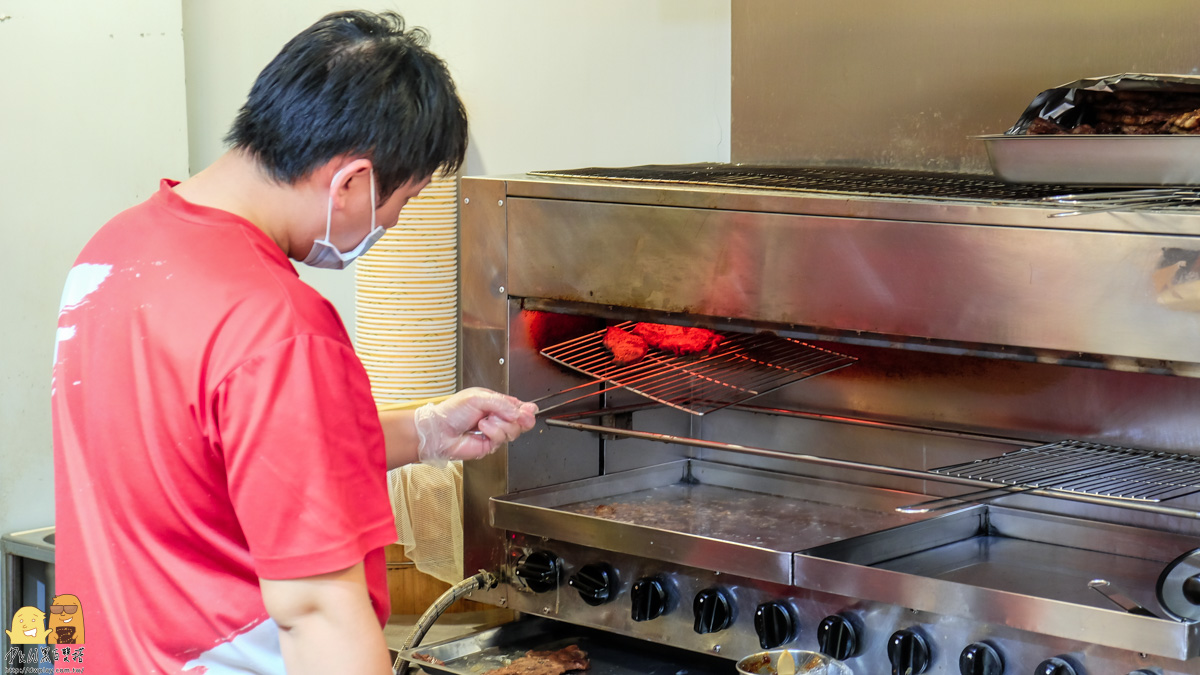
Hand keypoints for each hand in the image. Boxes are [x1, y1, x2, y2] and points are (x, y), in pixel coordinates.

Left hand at [414, 387, 537, 464]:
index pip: (519, 407)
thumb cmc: (453, 411)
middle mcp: (497, 418)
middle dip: (519, 419)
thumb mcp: (479, 398)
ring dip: (500, 424)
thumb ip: (503, 403)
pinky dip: (493, 432)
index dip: (527, 410)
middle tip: (515, 417)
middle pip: (522, 421)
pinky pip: (501, 439)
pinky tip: (482, 428)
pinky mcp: (490, 445)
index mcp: (496, 403)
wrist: (439, 431)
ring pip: (514, 431)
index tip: (528, 411)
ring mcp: (495, 432)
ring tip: (485, 421)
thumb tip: (521, 412)